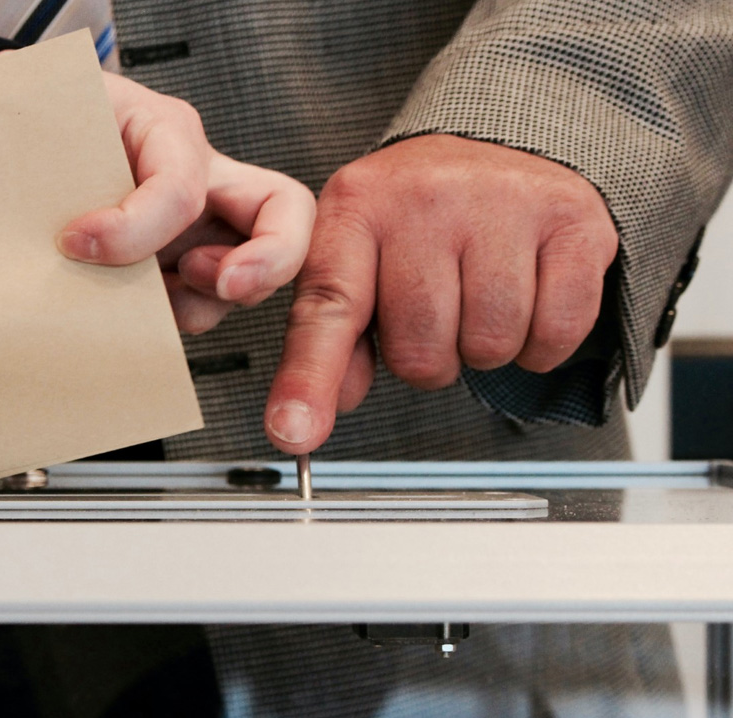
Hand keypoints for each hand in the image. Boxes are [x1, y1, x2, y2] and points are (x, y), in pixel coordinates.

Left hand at [57, 73, 315, 333]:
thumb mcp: (45, 121)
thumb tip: (57, 235)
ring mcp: (202, 228)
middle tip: (224, 286)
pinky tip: (131, 314)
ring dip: (205, 302)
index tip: (72, 241)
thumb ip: (51, 160)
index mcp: (165, 129)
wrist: (28, 140)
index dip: (134, 226)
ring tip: (145, 301)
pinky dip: (176, 320)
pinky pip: (205, 305)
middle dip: (271, 258)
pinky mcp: (184, 269)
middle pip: (286, 212)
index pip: (180, 186)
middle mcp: (201, 178)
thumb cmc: (42, 125)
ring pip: (248, 275)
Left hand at [264, 134, 618, 453]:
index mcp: (357, 208)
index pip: (329, 309)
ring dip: (484, 349)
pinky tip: (527, 300)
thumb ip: (330, 337)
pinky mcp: (571, 220)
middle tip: (435, 314)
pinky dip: (542, 343)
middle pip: (420, 349)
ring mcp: (502, 203)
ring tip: (478, 299)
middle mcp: (425, 198)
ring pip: (489, 345)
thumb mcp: (356, 256)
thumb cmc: (418, 213)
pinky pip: (556, 332)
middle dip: (428, 358)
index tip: (293, 432)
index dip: (309, 380)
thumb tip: (309, 413)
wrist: (501, 138)